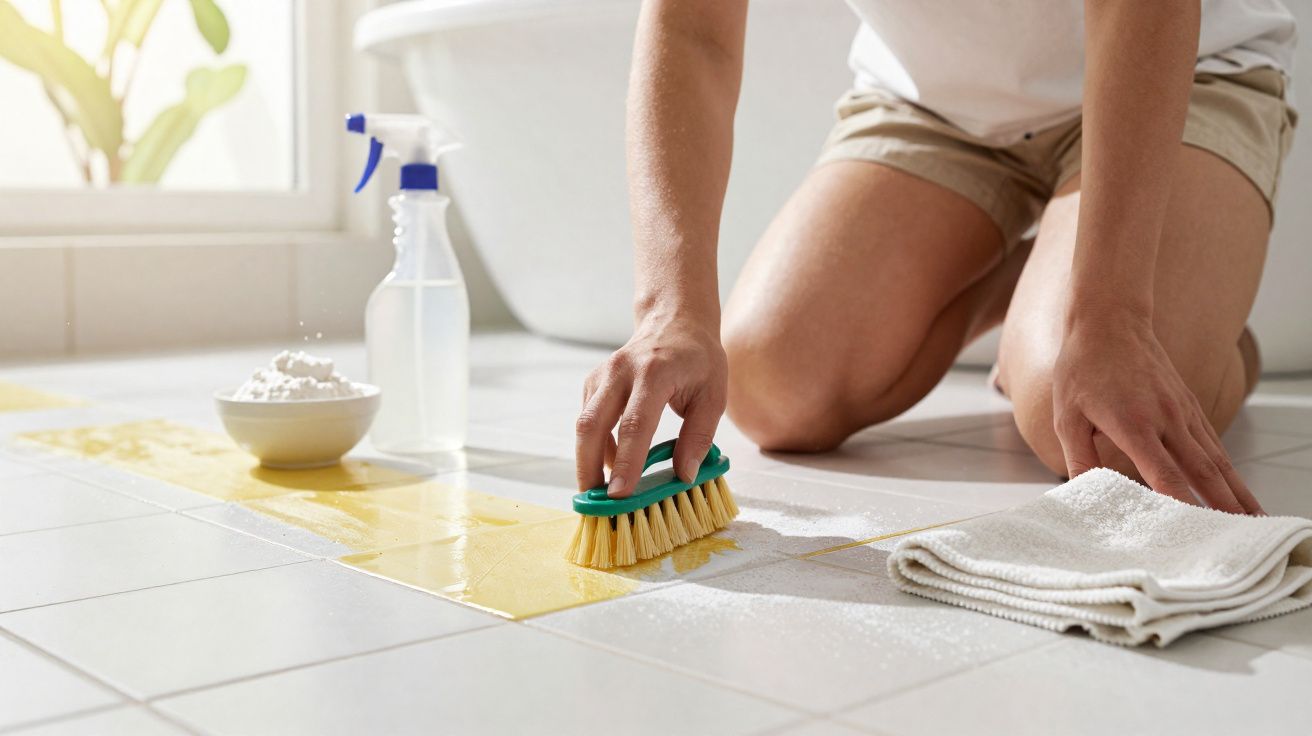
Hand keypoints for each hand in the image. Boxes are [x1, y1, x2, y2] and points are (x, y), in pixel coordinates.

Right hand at [576, 312, 727, 497]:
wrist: (675, 321)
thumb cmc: (699, 360)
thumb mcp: (713, 396)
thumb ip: (699, 437)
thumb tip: (684, 476)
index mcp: (654, 374)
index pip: (634, 425)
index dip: (625, 462)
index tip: (619, 495)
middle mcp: (621, 371)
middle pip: (592, 425)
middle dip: (589, 468)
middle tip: (596, 503)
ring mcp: (603, 374)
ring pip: (583, 423)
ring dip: (588, 461)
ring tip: (601, 490)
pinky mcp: (594, 382)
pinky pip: (587, 419)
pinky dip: (595, 446)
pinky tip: (611, 461)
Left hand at [1052, 313, 1262, 513]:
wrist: (1110, 322)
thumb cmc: (1082, 369)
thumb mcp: (1066, 416)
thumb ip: (1079, 458)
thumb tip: (1085, 493)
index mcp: (1134, 424)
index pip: (1165, 474)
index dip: (1182, 505)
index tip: (1196, 533)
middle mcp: (1167, 419)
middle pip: (1204, 472)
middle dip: (1225, 508)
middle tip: (1245, 539)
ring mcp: (1183, 411)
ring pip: (1218, 460)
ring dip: (1237, 493)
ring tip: (1255, 522)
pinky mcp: (1189, 406)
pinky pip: (1213, 444)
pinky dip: (1229, 470)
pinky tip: (1237, 490)